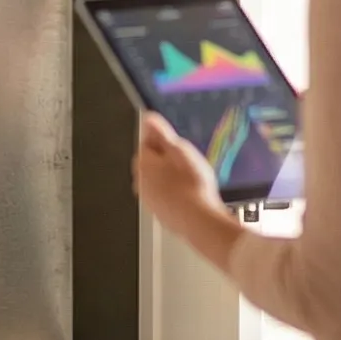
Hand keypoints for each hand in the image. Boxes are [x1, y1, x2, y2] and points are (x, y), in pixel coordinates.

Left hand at [133, 114, 236, 256]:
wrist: (199, 220)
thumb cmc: (191, 185)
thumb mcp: (180, 150)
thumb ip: (162, 133)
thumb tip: (149, 119)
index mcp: (143, 163)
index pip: (147, 142)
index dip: (164, 140)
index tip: (177, 142)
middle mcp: (141, 182)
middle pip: (152, 163)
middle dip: (168, 160)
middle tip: (188, 161)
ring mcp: (149, 199)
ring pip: (159, 181)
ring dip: (172, 178)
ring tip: (192, 179)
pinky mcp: (160, 213)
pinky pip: (166, 197)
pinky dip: (176, 194)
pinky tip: (191, 194)